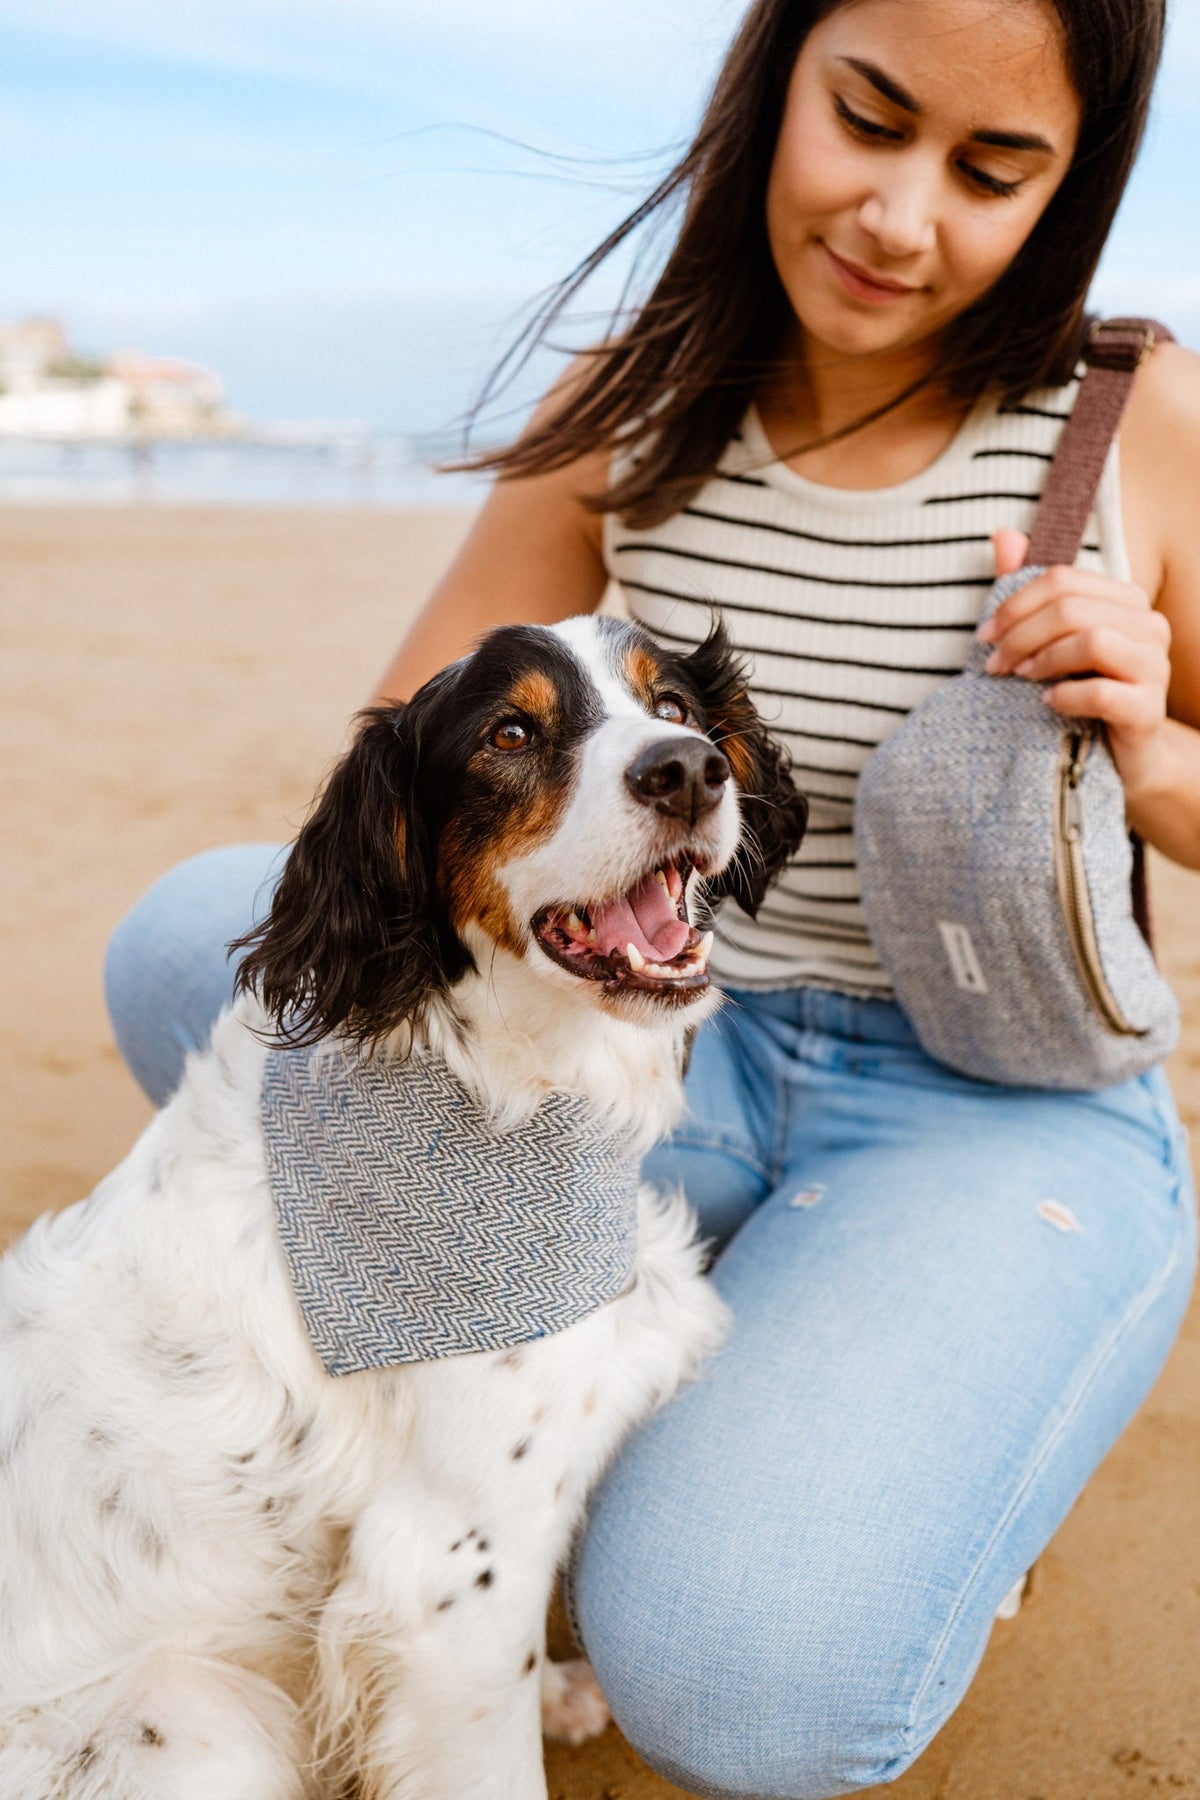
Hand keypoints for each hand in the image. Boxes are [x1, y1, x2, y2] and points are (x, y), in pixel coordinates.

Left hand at [977, 529, 1172, 798]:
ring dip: (1043, 660)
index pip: (1062, 579)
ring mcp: (1153, 667)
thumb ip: (1029, 591)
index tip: (984, 636)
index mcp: (1124, 600)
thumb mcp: (1050, 640)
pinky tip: (1049, 704)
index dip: (1014, 604)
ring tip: (1022, 679)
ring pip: (1091, 641)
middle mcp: (1148, 625)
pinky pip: (1101, 692)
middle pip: (1071, 608)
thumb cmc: (1081, 690)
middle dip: (1021, 635)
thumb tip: (1003, 534)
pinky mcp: (1148, 710)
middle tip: (994, 665)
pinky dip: (1066, 696)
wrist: (1121, 756)